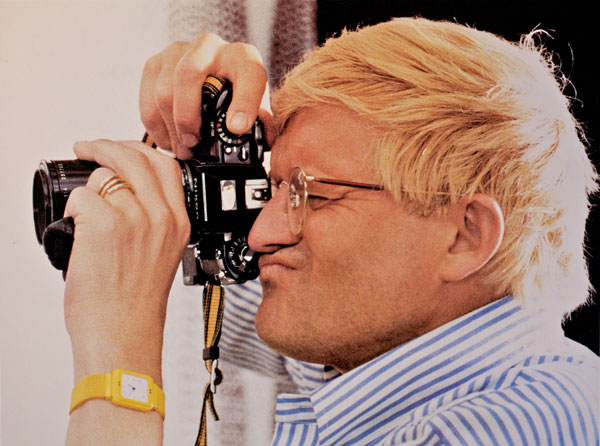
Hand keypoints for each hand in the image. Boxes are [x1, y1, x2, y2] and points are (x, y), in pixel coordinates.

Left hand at [63, 140, 189, 382]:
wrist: (123, 333)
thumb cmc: (136, 302)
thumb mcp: (163, 253)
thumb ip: (154, 219)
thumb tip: (124, 188)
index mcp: (179, 222)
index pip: (166, 166)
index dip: (139, 150)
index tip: (120, 150)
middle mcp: (162, 217)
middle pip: (136, 157)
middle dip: (106, 146)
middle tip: (88, 148)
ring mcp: (135, 219)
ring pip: (103, 176)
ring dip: (88, 191)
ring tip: (85, 215)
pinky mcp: (105, 226)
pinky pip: (81, 197)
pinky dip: (73, 210)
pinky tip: (79, 232)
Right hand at [140, 33, 271, 158]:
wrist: (215, 77)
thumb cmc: (238, 98)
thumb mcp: (256, 110)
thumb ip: (262, 126)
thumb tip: (260, 142)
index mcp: (243, 58)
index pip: (248, 73)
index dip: (244, 102)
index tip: (238, 129)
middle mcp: (209, 46)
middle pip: (188, 75)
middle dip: (188, 116)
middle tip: (193, 144)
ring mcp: (178, 51)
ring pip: (163, 89)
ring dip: (170, 126)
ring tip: (182, 148)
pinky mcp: (155, 64)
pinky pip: (147, 97)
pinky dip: (155, 125)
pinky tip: (169, 140)